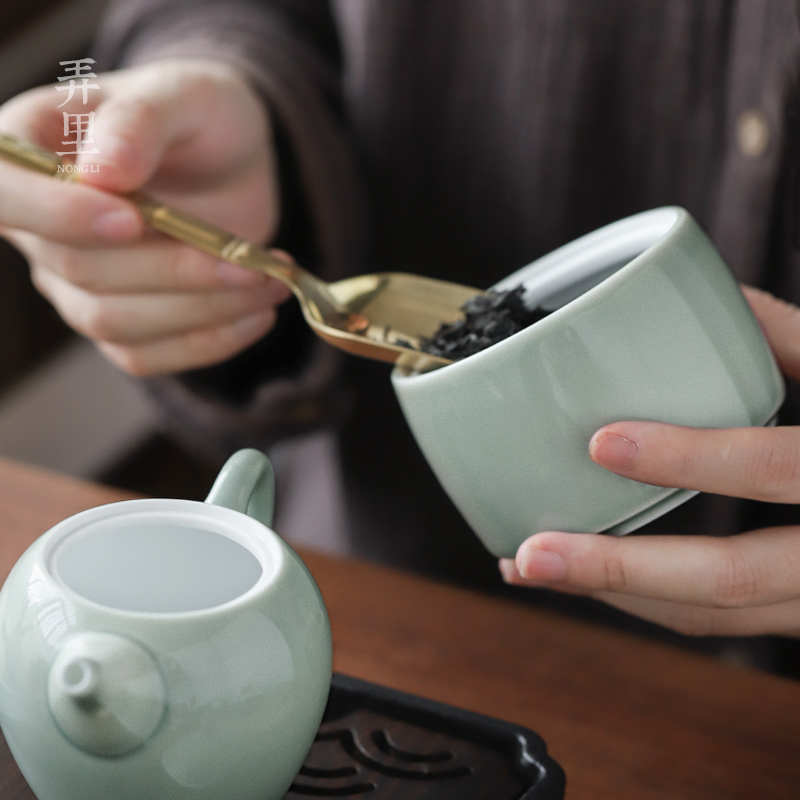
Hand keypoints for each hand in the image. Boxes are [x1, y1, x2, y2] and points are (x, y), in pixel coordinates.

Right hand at [0, 58, 290, 375]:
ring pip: (114, 323)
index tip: (130, 219)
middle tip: (251, 263)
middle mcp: (41, 227)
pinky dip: (206, 344)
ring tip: (268, 283)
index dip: (58, 215)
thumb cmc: (197, 114)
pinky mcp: (121, 321)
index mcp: (29, 151)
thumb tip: (101, 173)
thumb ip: (141, 122)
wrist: (230, 158)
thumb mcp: (182, 94)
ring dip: (201, 312)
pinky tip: (256, 314)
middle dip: (173, 272)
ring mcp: (76, 282)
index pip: (3, 195)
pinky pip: (144, 356)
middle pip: (79, 270)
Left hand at [501, 286, 799, 636]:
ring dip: (615, 597)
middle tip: (529, 557)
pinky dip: (648, 601)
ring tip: (533, 569)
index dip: (691, 457)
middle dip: (617, 571)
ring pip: (715, 617)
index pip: (780, 470)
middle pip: (730, 583)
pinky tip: (594, 575)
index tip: (603, 442)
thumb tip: (717, 297)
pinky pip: (720, 620)